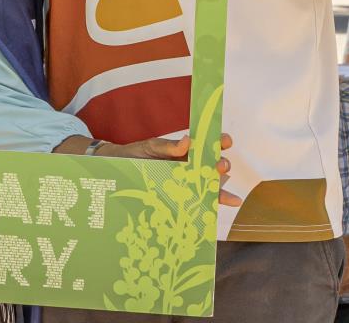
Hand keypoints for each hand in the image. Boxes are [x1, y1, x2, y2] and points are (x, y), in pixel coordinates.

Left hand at [98, 132, 239, 206]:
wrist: (119, 170)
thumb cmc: (137, 154)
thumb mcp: (151, 147)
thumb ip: (168, 146)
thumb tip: (188, 140)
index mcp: (185, 152)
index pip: (206, 146)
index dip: (219, 142)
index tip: (226, 141)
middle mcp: (190, 168)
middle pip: (212, 167)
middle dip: (221, 166)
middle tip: (221, 166)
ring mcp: (186, 184)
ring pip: (208, 186)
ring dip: (220, 189)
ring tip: (229, 195)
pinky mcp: (180, 199)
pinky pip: (197, 202)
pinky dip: (211, 205)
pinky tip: (221, 209)